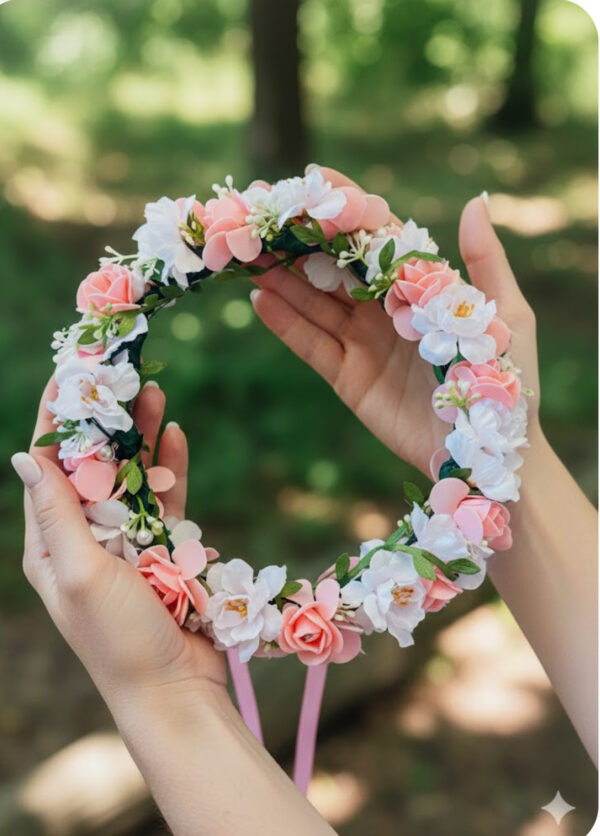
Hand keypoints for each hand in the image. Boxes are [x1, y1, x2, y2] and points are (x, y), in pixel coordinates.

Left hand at [12, 380, 226, 706]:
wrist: (174, 690)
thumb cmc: (119, 638)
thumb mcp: (82, 572)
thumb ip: (59, 513)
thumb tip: (28, 456)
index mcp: (51, 544)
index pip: (49, 468)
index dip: (60, 420)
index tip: (72, 374)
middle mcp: (84, 538)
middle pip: (93, 465)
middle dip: (106, 420)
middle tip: (122, 372)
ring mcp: (126, 543)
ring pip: (132, 476)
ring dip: (141, 437)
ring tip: (155, 393)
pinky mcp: (163, 550)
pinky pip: (165, 500)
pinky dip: (170, 469)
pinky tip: (176, 438)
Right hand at [251, 166, 541, 476]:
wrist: (487, 454)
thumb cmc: (508, 385)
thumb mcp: (506, 318)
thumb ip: (485, 263)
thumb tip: (473, 203)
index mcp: (420, 287)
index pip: (375, 239)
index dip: (344, 209)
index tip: (310, 179)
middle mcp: (385, 309)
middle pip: (333, 266)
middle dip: (297, 238)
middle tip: (258, 211)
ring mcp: (363, 343)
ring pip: (314, 301)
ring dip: (281, 277)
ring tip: (247, 251)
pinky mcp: (348, 378)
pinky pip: (311, 345)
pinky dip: (285, 323)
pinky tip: (260, 299)